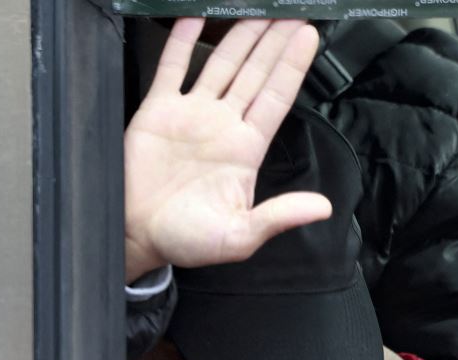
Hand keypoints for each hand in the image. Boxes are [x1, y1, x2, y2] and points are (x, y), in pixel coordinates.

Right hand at [123, 18, 328, 282]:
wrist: (135, 236)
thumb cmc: (185, 240)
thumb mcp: (239, 236)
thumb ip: (278, 217)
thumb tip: (322, 208)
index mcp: (245, 149)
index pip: (276, 98)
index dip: (292, 66)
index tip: (308, 36)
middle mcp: (222, 125)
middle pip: (255, 72)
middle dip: (273, 41)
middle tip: (290, 10)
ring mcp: (191, 114)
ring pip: (221, 64)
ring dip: (239, 35)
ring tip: (258, 8)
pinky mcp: (158, 111)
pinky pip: (173, 68)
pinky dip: (182, 41)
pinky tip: (195, 17)